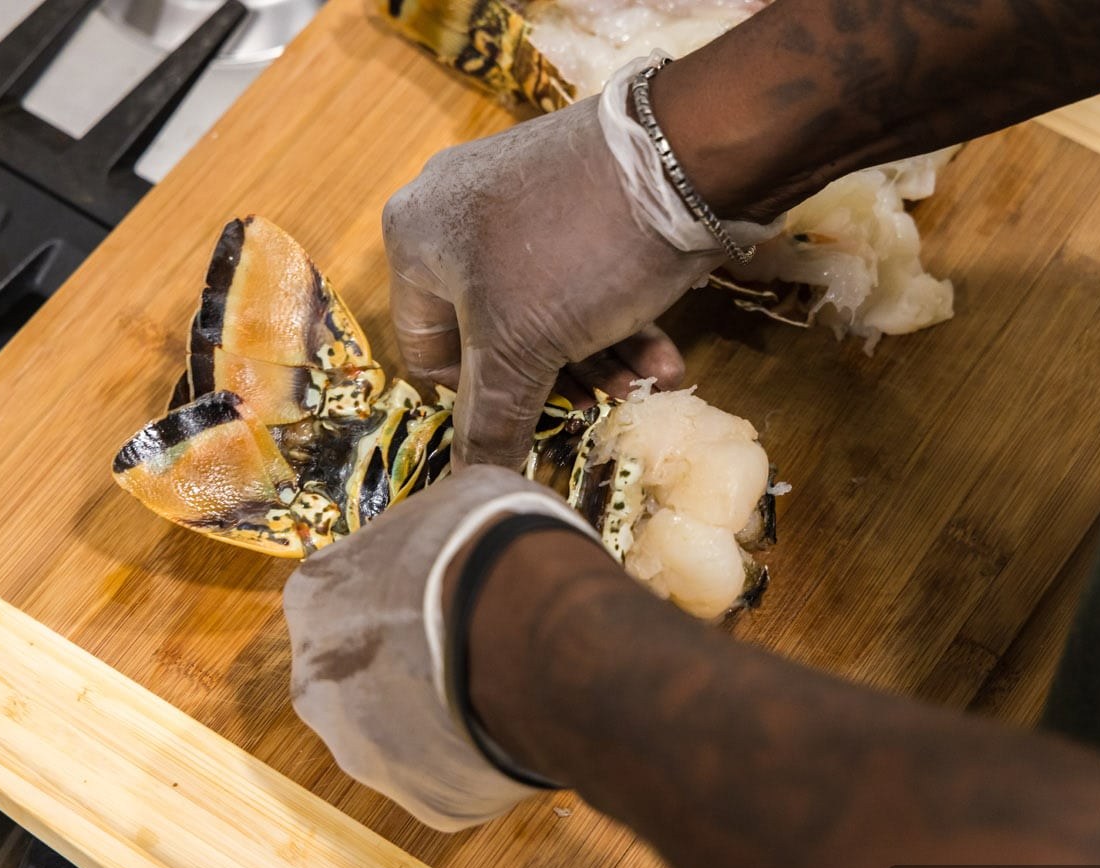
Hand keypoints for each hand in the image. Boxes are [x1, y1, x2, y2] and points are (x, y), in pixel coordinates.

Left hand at [282, 466, 594, 830]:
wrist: (537, 639)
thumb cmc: (492, 553)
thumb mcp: (455, 502)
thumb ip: (429, 532)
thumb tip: (456, 529)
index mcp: (315, 599)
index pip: (339, 595)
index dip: (392, 592)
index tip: (433, 591)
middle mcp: (319, 687)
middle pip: (355, 675)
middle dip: (402, 662)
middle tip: (462, 643)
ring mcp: (366, 753)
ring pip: (396, 732)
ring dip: (434, 712)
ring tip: (496, 685)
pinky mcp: (424, 802)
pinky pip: (445, 776)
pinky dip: (473, 754)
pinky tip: (511, 723)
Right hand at [383, 55, 782, 467]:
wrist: (686, 153)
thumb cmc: (576, 253)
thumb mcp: (525, 348)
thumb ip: (492, 420)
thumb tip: (474, 483)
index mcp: (414, 238)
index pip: (429, 352)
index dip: (481, 399)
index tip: (535, 420)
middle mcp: (454, 210)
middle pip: (492, 332)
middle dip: (557, 380)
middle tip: (604, 406)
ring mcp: (518, 195)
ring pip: (543, 306)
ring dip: (597, 357)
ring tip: (647, 385)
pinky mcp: (575, 191)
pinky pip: (578, 271)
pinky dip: (615, 316)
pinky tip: (662, 355)